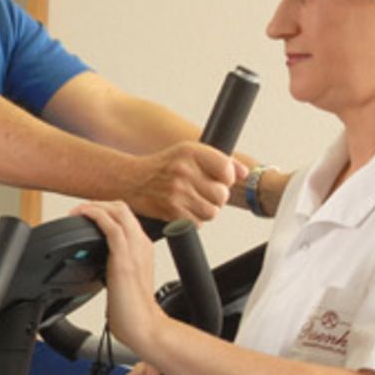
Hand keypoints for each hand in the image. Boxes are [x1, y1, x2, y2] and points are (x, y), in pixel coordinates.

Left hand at [71, 201, 165, 351]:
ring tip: (77, 211)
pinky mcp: (124, 258)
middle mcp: (141, 244)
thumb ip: (113, 264)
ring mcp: (134, 249)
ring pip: (118, 210)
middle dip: (98, 203)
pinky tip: (82, 216)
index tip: (86, 215)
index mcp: (142, 248)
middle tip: (79, 211)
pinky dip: (95, 215)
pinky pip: (111, 226)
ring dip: (94, 206)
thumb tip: (95, 261)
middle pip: (122, 207)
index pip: (125, 217)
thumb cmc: (132, 310)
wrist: (144, 327)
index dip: (104, 210)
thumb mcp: (122, 278)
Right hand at [127, 142, 244, 221]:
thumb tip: (244, 173)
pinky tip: (182, 209)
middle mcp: (183, 169)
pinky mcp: (171, 210)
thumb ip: (219, 160)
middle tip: (201, 192)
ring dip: (205, 210)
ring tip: (191, 201)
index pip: (227, 169)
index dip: (225, 178)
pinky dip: (193, 220)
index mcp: (190, 151)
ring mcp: (177, 191)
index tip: (216, 178)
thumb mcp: (187, 153)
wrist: (129, 180)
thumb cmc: (160, 167)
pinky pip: (198, 223)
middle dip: (215, 197)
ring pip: (213, 212)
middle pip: (222, 194)